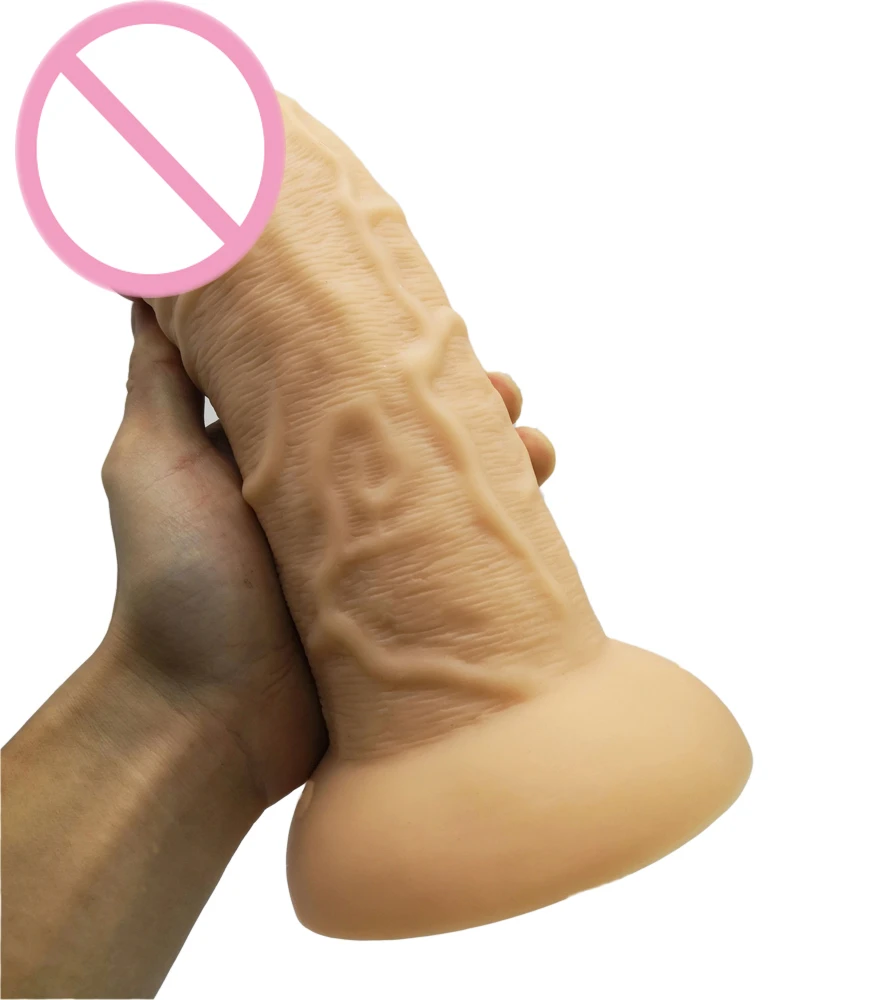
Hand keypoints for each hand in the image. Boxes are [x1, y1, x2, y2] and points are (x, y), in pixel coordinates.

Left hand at [99, 300, 556, 806]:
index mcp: (288, 461)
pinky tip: (535, 512)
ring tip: (536, 448)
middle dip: (468, 408)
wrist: (199, 717)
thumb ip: (160, 383)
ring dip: (505, 464)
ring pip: (456, 495)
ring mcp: (379, 557)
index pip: (357, 390)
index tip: (442, 329)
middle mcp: (339, 503)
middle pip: (419, 438)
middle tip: (504, 389)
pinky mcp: (410, 608)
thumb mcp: (150, 465)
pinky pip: (469, 561)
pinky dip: (507, 535)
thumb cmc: (171, 586)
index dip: (402, 359)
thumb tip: (153, 297)